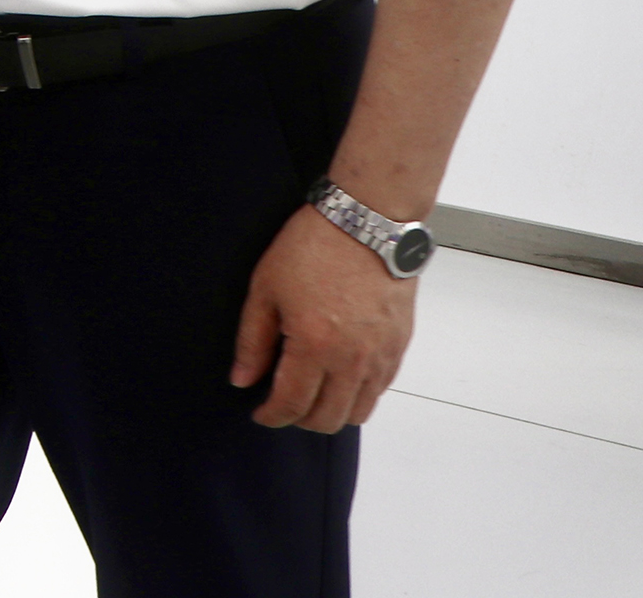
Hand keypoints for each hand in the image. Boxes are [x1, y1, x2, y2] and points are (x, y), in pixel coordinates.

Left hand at [231, 204, 416, 430]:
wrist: (366, 223)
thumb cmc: (312, 248)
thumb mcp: (265, 289)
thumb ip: (253, 341)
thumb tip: (243, 379)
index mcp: (314, 345)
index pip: (292, 404)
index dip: (271, 416)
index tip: (260, 412)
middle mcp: (352, 359)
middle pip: (327, 419)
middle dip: (299, 419)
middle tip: (281, 404)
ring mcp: (380, 356)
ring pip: (358, 412)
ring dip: (331, 413)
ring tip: (310, 394)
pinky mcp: (399, 347)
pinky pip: (380, 391)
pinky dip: (358, 396)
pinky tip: (338, 378)